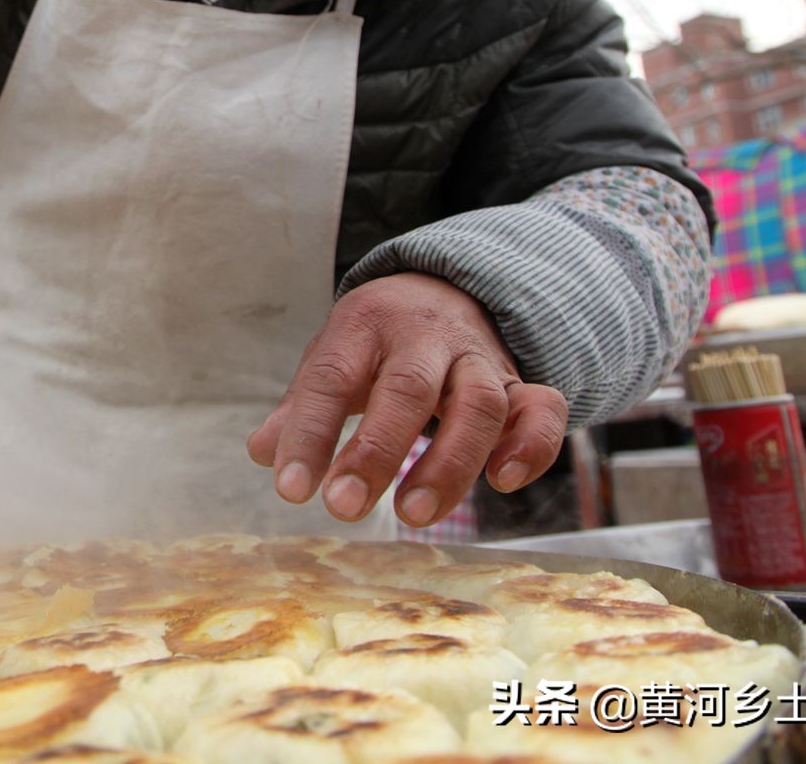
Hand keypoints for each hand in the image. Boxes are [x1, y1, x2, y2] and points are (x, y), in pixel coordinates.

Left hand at [246, 272, 567, 527]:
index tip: (291, 489)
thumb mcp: (332, 358)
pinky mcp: (521, 384)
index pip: (332, 377)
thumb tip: (263, 453)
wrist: (447, 290)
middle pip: (407, 388)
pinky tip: (503, 482)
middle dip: (377, 451)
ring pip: (478, 404)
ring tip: (413, 516)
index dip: (310, 433)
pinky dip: (531, 446)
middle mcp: (425, 337)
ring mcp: (478, 359)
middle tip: (345, 506)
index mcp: (365, 324)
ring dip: (449, 463)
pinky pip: (542, 408)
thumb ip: (300, 407)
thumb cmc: (377, 342)